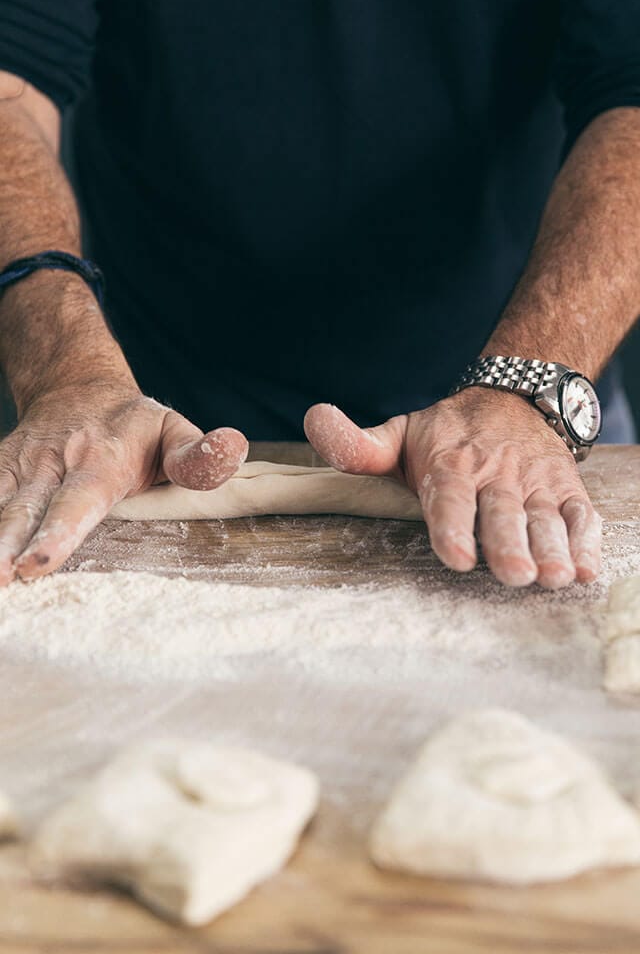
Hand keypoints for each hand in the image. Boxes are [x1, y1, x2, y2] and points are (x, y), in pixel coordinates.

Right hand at [0, 381, 247, 584]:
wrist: (76, 387)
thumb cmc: (134, 426)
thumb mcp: (171, 429)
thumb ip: (195, 453)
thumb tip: (231, 451)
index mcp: (101, 460)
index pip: (79, 499)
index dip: (60, 531)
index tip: (40, 562)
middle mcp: (53, 463)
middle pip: (26, 508)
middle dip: (7, 544)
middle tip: (2, 578)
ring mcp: (19, 466)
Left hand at [304, 390, 600, 587]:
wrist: (511, 396)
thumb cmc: (445, 433)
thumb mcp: (399, 433)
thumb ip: (358, 444)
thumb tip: (314, 419)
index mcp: (450, 463)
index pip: (450, 497)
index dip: (453, 526)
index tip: (458, 557)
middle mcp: (495, 472)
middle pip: (502, 512)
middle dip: (509, 544)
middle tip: (515, 575)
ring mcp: (534, 480)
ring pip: (544, 515)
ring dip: (551, 546)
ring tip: (555, 575)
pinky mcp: (565, 485)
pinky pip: (579, 511)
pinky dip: (586, 538)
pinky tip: (587, 567)